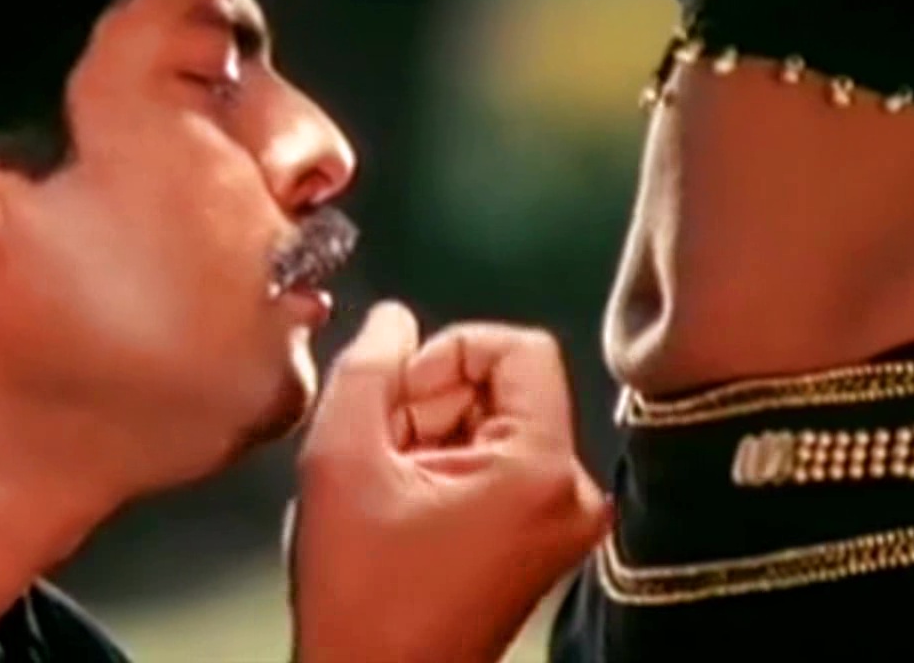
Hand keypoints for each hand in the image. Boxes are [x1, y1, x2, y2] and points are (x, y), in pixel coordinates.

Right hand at [287, 301, 611, 662]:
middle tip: (378, 444)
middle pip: (506, 386)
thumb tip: (393, 320)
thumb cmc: (360, 594)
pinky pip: (498, 466)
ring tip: (384, 481)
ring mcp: (559, 521)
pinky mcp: (540, 542)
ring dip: (430, 434)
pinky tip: (400, 503)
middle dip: (431, 400)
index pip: (520, 347)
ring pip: (495, 423)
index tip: (397, 396)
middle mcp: (571, 492)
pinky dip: (445, 467)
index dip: (449, 352)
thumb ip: (367, 372)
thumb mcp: (342, 461)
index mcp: (541, 468)